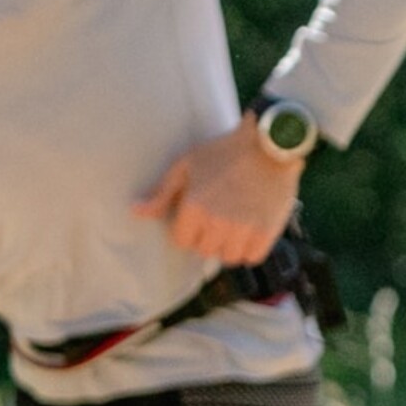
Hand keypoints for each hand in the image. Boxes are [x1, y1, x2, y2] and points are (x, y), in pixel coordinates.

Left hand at [133, 117, 299, 264]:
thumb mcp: (187, 165)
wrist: (269, 147)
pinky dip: (250, 249)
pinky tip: (250, 230)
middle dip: (208, 238)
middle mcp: (217, 224)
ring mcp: (243, 231)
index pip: (182, 241)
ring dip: (229, 246)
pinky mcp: (265, 235)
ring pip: (229, 258)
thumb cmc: (225, 152)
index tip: (198, 216)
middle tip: (218, 218)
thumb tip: (136, 211)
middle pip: (205, 251)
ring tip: (234, 226)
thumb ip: (162, 193)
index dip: (188, 229)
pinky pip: (252, 258)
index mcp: (194, 207)